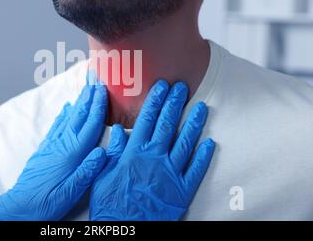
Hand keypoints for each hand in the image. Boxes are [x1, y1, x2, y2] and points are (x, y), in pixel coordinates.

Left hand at [0, 81, 107, 220]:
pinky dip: (64, 115)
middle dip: (88, 96)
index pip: (89, 125)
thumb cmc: (47, 202)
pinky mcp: (46, 149)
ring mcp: (53, 145)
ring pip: (69, 118)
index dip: (97, 106)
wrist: (19, 206)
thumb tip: (102, 153)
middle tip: (95, 78)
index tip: (103, 89)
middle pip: (79, 115)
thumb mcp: (71, 192)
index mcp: (72, 153)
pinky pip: (58, 126)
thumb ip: (87, 171)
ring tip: (85, 88)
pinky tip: (67, 108)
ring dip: (79, 102)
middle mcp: (62, 144)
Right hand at [90, 81, 215, 220]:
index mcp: (134, 153)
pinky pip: (196, 170)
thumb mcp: (103, 175)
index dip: (155, 101)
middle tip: (182, 88)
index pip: (147, 120)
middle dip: (175, 104)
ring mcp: (170, 174)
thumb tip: (117, 131)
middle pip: (167, 125)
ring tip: (201, 107)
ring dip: (193, 123)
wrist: (125, 228)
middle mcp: (154, 158)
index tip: (161, 87)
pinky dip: (204, 156)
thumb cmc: (111, 204)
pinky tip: (210, 142)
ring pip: (185, 143)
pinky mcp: (182, 190)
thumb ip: (113, 151)